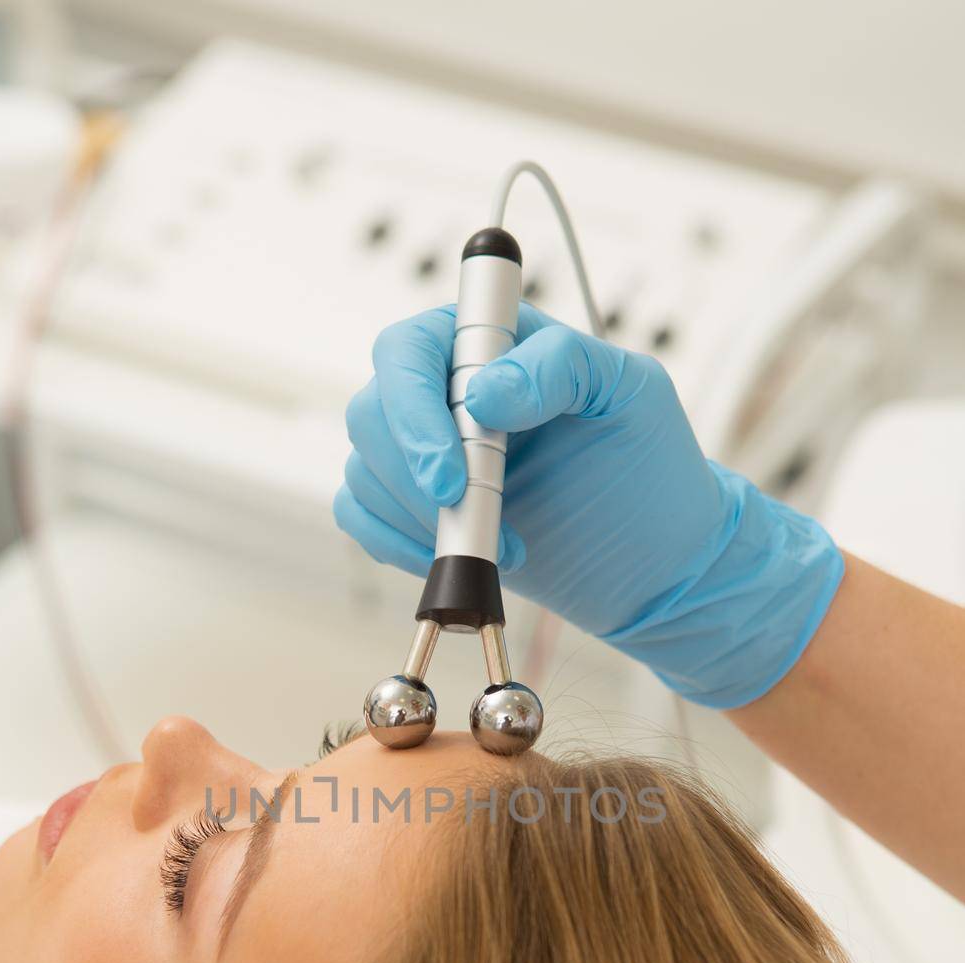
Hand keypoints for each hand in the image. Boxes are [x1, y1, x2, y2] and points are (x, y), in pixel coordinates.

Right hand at [335, 303, 842, 708]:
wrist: (658, 562)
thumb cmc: (651, 467)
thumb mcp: (629, 392)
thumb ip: (562, 365)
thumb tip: (484, 393)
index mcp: (488, 342)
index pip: (408, 350)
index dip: (416, 411)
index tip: (457, 475)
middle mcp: (444, 390)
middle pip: (373, 413)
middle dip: (414, 478)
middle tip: (479, 523)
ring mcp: (426, 452)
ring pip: (365, 470)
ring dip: (419, 521)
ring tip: (505, 547)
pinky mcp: (416, 511)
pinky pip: (362, 517)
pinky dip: (396, 545)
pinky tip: (462, 560)